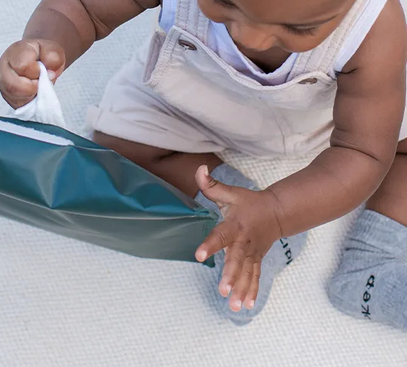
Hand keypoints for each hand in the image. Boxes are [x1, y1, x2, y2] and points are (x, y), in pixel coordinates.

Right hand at [0, 39, 65, 108]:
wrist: (41, 59)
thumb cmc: (43, 54)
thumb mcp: (53, 49)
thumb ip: (53, 57)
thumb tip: (50, 74)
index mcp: (15, 52)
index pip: (23, 66)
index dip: (37, 71)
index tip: (43, 69)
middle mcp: (4, 68)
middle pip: (13, 85)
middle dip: (33, 87)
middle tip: (40, 80)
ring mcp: (3, 83)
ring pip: (14, 97)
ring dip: (31, 94)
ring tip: (37, 85)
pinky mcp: (8, 96)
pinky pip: (17, 105)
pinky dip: (29, 101)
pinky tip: (34, 92)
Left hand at [195, 166, 282, 311]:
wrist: (277, 212)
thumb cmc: (249, 202)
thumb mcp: (230, 192)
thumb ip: (211, 184)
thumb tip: (199, 169)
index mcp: (235, 225)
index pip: (220, 235)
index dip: (210, 245)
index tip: (199, 256)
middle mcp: (244, 242)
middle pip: (237, 260)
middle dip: (231, 276)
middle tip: (224, 291)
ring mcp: (253, 254)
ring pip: (247, 273)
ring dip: (241, 290)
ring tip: (234, 307)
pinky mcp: (257, 260)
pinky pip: (255, 277)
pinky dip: (252, 291)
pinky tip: (247, 306)